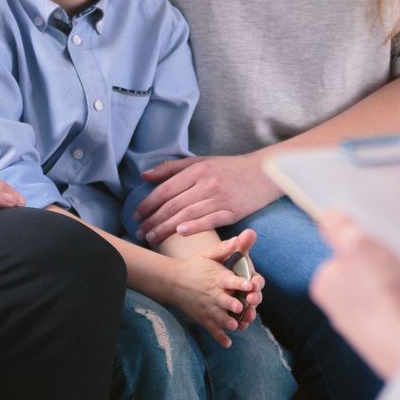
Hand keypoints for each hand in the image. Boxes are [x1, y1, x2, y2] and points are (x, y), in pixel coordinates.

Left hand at [136, 153, 281, 242]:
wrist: (264, 172)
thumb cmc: (230, 168)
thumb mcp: (202, 162)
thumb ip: (173, 168)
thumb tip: (145, 175)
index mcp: (197, 170)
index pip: (166, 189)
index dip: (148, 203)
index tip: (136, 215)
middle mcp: (207, 183)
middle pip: (174, 204)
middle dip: (153, 220)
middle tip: (139, 232)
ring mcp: (220, 198)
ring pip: (188, 214)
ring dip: (167, 227)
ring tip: (152, 237)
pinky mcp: (233, 211)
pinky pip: (210, 220)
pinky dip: (195, 227)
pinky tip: (181, 233)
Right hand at [160, 229, 260, 346]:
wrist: (173, 281)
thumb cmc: (195, 266)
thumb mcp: (208, 255)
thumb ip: (224, 248)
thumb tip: (239, 238)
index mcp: (217, 278)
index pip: (230, 280)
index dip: (240, 283)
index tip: (250, 284)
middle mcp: (213, 294)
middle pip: (224, 301)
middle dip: (232, 304)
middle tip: (240, 306)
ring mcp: (207, 308)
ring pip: (219, 317)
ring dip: (226, 322)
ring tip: (234, 325)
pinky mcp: (203, 318)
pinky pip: (212, 330)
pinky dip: (219, 337)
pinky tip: (228, 344)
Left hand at [309, 211, 399, 378]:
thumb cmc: (381, 294)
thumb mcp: (358, 245)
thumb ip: (340, 228)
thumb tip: (329, 216)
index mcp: (323, 285)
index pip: (340, 254)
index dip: (361, 246)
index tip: (376, 249)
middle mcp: (336, 309)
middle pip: (360, 273)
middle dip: (378, 267)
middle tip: (393, 267)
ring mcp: (361, 327)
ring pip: (379, 293)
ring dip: (393, 287)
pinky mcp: (383, 340)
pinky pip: (393, 312)